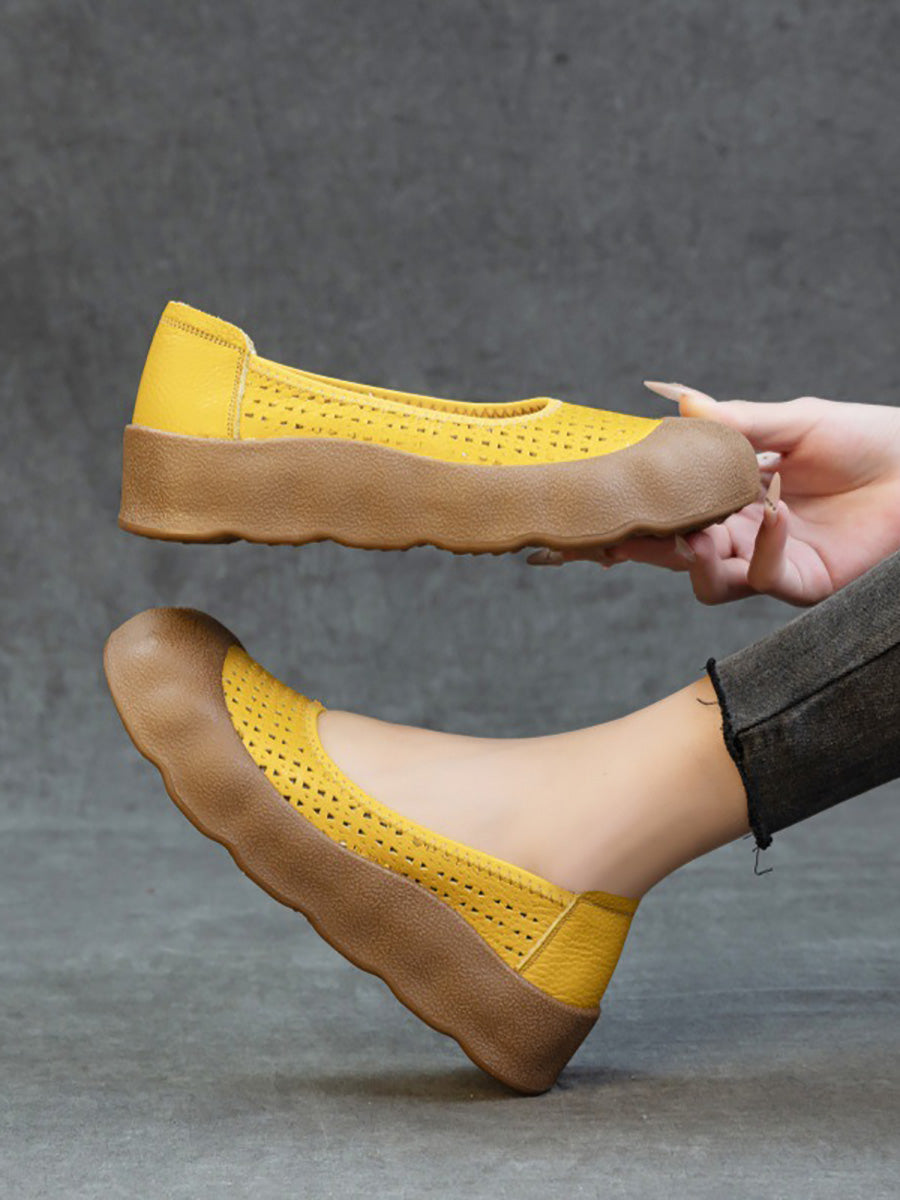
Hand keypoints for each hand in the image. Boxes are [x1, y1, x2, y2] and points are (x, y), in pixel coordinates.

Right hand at [528, 385, 899, 605]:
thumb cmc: (862, 438)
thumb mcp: (791, 421)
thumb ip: (733, 422)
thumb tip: (678, 400)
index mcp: (730, 496)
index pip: (671, 510)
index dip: (638, 511)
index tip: (606, 499)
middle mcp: (741, 534)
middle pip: (676, 554)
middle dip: (648, 546)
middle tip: (628, 529)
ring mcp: (768, 562)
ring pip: (707, 581)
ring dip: (697, 557)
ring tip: (704, 529)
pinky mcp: (801, 582)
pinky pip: (764, 577)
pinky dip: (763, 546)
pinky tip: (776, 512)